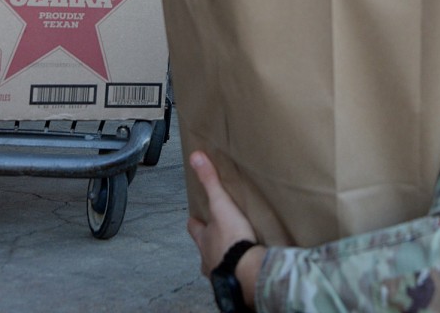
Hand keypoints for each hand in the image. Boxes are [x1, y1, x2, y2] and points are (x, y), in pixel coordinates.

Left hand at [188, 152, 263, 304]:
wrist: (246, 270)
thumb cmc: (231, 238)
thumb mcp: (221, 204)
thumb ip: (210, 182)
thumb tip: (195, 157)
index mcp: (203, 239)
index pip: (193, 227)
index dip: (195, 221)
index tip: (197, 217)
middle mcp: (207, 257)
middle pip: (204, 247)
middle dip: (210, 241)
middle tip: (220, 234)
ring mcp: (219, 272)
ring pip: (217, 263)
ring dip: (223, 257)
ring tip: (235, 252)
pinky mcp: (235, 282)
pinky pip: (233, 275)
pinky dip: (237, 269)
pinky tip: (245, 266)